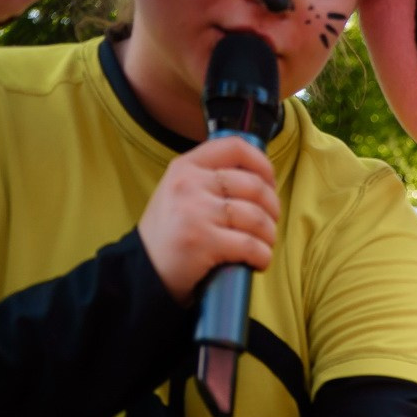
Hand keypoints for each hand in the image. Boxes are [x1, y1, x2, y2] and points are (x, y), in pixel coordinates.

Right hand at [137, 135, 281, 304]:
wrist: (143, 269)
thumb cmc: (173, 233)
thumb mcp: (182, 192)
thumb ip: (212, 179)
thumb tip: (262, 179)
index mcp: (186, 166)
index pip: (235, 147)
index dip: (263, 165)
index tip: (270, 184)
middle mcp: (189, 183)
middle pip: (255, 187)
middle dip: (273, 210)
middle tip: (267, 226)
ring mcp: (195, 211)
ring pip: (258, 218)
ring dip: (269, 237)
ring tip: (262, 246)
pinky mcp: (202, 241)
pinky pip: (252, 246)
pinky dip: (263, 257)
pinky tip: (257, 262)